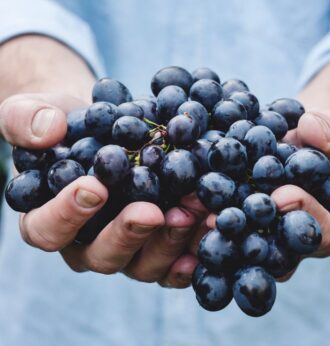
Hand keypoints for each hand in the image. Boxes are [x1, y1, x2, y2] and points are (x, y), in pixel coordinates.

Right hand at [0, 93, 208, 287]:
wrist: (106, 129)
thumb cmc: (68, 126)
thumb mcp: (36, 112)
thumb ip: (26, 119)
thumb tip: (47, 130)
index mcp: (50, 220)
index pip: (48, 230)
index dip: (67, 214)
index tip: (94, 187)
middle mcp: (88, 244)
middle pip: (102, 256)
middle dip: (128, 234)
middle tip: (152, 211)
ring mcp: (127, 250)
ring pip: (144, 265)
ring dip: (169, 241)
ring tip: (192, 212)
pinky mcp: (158, 247)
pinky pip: (174, 263)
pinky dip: (193, 252)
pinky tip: (209, 231)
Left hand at [200, 110, 329, 280]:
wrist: (293, 140)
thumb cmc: (320, 141)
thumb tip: (312, 130)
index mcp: (324, 226)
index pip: (321, 233)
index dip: (304, 215)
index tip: (283, 195)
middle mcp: (287, 242)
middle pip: (271, 252)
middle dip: (247, 234)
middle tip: (221, 218)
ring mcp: (257, 237)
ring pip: (237, 248)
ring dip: (212, 234)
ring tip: (190, 214)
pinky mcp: (230, 226)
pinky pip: (214, 231)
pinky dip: (194, 220)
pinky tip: (174, 209)